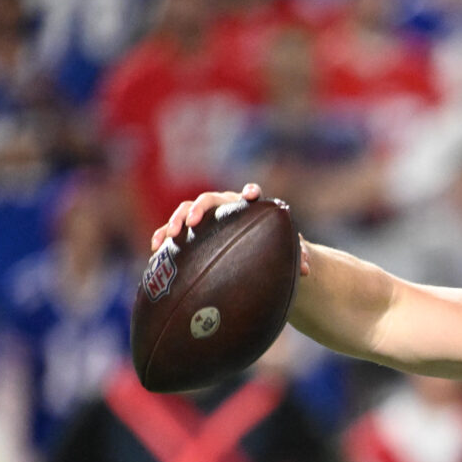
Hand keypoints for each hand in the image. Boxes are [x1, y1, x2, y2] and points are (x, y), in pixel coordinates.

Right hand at [151, 183, 309, 275]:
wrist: (252, 257)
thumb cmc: (271, 252)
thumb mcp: (284, 254)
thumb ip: (296, 256)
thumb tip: (306, 269)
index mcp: (247, 209)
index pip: (249, 195)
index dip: (250, 193)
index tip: (252, 194)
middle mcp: (223, 208)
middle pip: (209, 200)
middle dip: (200, 209)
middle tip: (193, 221)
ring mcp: (203, 219)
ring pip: (185, 211)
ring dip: (176, 220)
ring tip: (170, 234)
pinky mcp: (188, 233)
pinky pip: (170, 231)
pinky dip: (162, 236)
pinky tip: (155, 248)